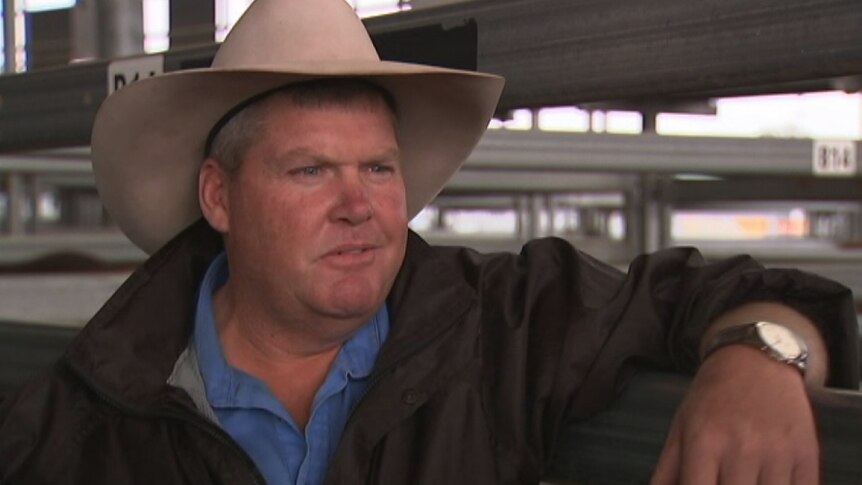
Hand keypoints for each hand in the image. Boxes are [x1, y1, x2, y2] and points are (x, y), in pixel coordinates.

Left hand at [651, 345, 819, 484]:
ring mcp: (777, 453)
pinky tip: (768, 479)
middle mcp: (741, 448)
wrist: (756, 359)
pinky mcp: (805, 454)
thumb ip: (668, 470)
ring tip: (744, 478)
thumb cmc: (713, 396)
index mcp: (704, 442)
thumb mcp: (681, 426)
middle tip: (723, 479)